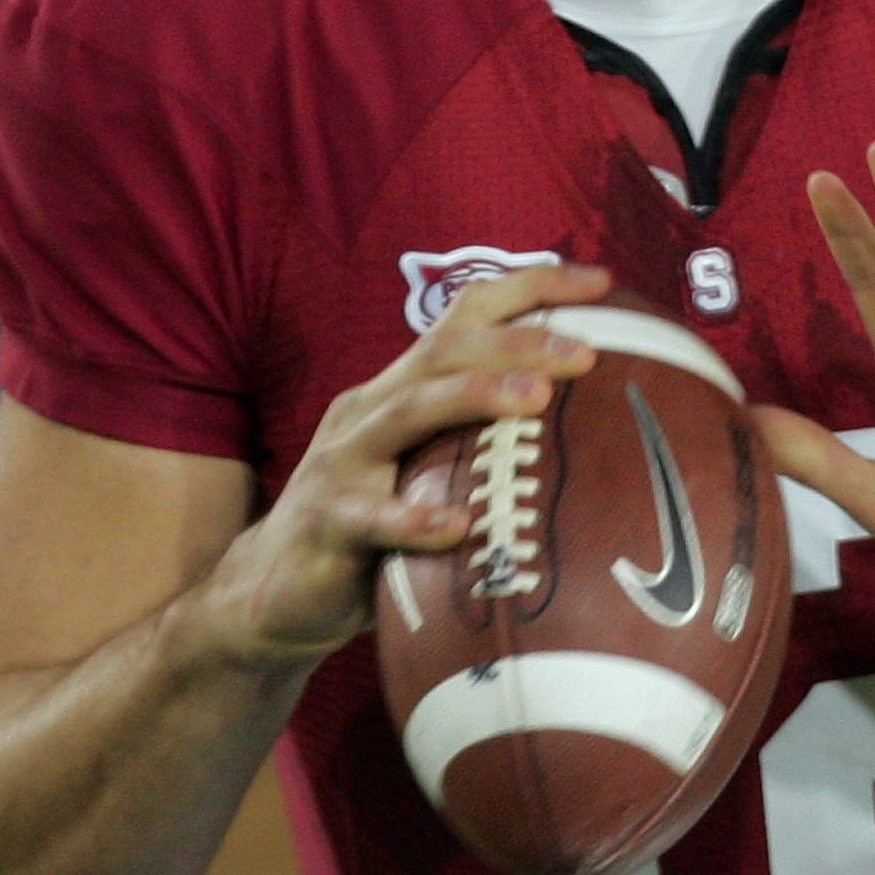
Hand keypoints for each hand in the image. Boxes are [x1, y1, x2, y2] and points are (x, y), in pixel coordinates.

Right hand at [201, 262, 608, 664]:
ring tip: (535, 398)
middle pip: (441, 351)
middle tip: (585, 352)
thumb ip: (484, 444)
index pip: (464, 316)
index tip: (601, 281)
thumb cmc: (376, 531)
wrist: (274, 593)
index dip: (529, 289)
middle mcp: (370, 411)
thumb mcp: (428, 470)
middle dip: (516, 341)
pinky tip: (457, 525)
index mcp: (401, 389)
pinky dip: (413, 518)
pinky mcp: (326, 524)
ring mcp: (342, 464)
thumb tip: (596, 432)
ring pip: (405, 413)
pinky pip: (370, 517)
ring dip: (472, 398)